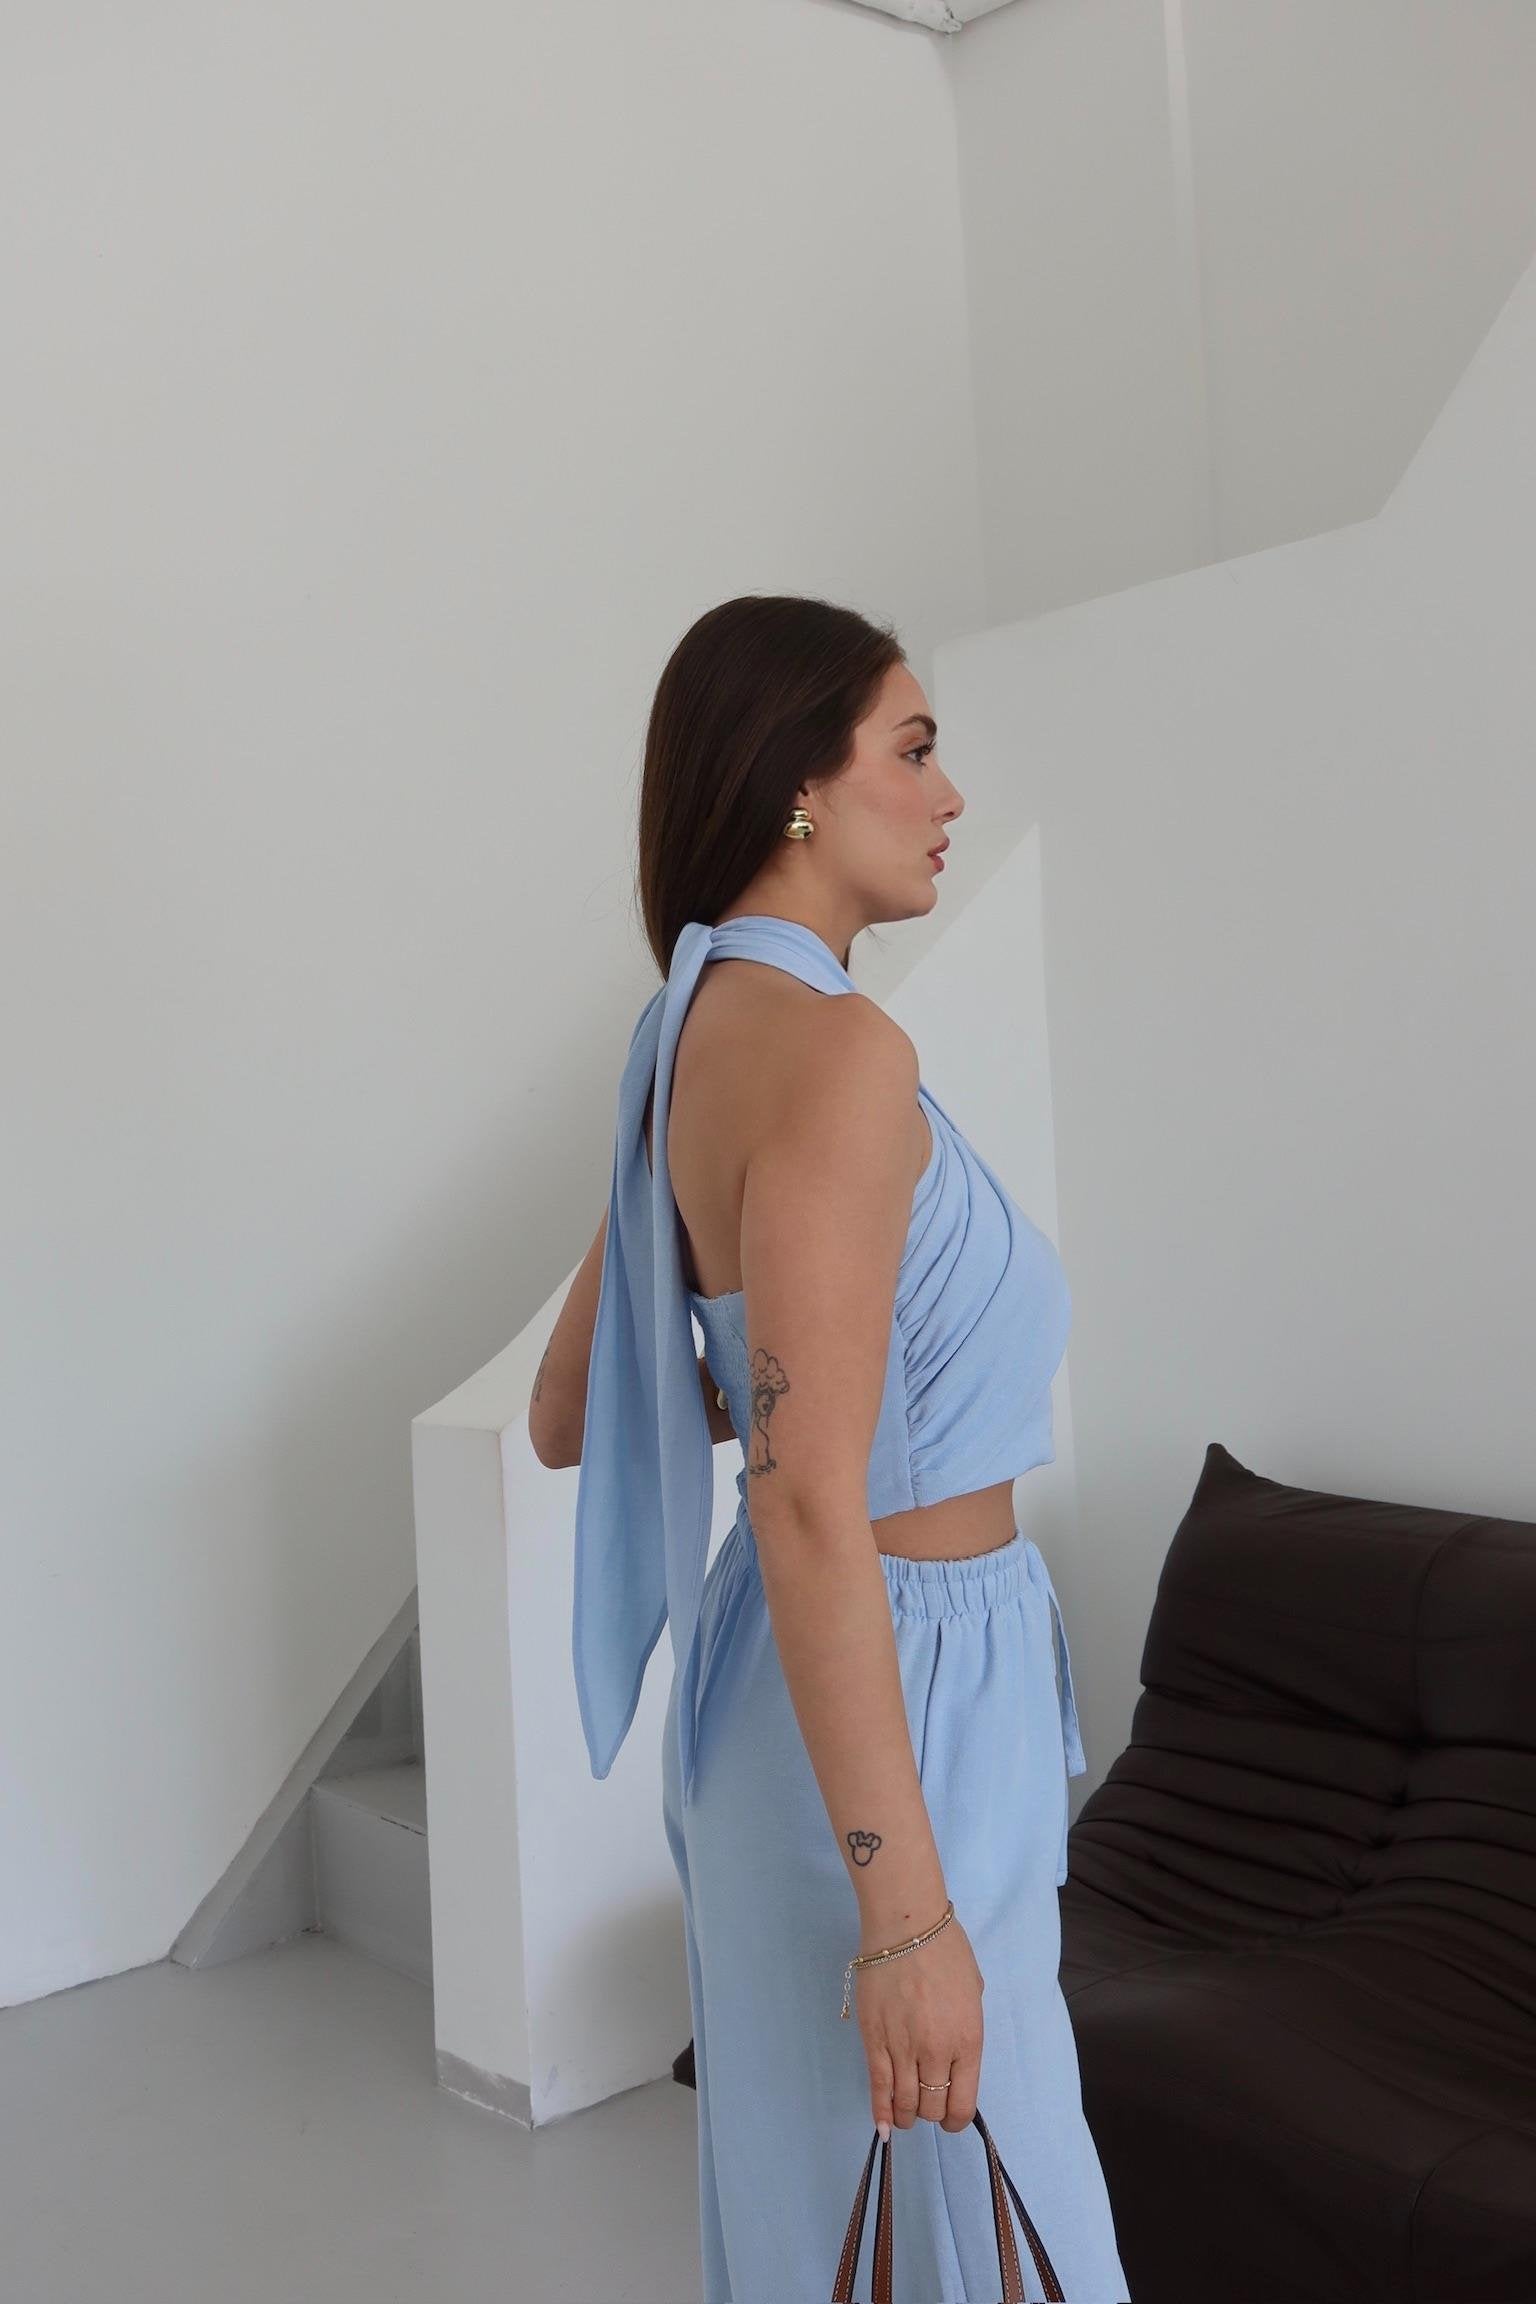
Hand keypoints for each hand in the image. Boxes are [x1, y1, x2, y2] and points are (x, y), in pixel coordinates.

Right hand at [851, 1909, 983, 2136]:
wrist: (906, 1925)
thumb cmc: (947, 1950)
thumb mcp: (974, 1992)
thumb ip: (966, 2028)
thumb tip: (954, 2051)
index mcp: (968, 2041)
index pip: (962, 2103)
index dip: (955, 2119)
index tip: (950, 2118)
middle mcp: (936, 2052)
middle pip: (932, 2106)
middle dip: (931, 2113)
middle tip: (927, 2105)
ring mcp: (903, 2048)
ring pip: (905, 2102)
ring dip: (907, 2116)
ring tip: (907, 2116)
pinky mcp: (874, 2040)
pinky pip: (878, 2086)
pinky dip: (881, 2111)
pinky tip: (884, 2127)